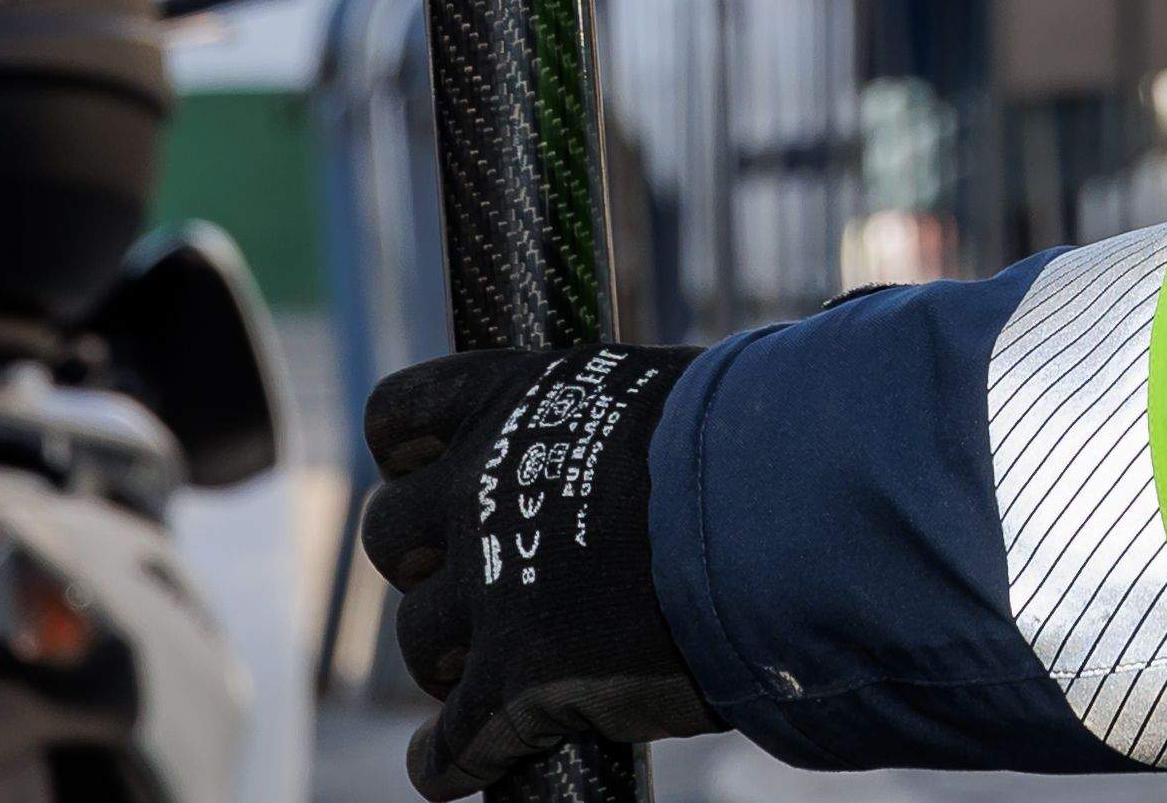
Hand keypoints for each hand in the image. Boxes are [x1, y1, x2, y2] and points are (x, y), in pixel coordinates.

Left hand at [360, 344, 713, 798]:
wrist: (774, 510)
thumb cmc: (752, 439)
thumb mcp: (659, 401)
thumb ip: (609, 432)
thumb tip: (638, 465)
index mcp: (507, 403)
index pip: (401, 415)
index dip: (411, 455)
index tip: (431, 473)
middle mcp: (476, 487)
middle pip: (392, 534)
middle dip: (426, 564)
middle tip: (477, 587)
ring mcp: (488, 588)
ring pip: (422, 639)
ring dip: (449, 661)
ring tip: (487, 678)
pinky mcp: (515, 679)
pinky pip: (453, 740)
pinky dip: (449, 760)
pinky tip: (449, 769)